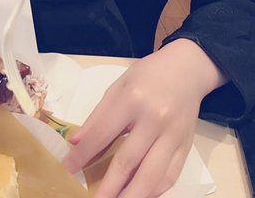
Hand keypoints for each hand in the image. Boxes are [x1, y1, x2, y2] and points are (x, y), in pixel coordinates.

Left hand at [63, 39, 226, 197]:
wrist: (187, 69)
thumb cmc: (149, 75)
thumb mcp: (118, 86)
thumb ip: (98, 116)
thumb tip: (75, 142)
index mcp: (133, 99)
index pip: (102, 134)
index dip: (82, 155)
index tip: (67, 170)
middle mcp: (155, 119)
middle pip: (128, 162)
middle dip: (108, 187)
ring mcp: (173, 135)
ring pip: (151, 176)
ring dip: (132, 195)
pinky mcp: (186, 146)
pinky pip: (169, 177)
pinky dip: (154, 191)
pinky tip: (140, 195)